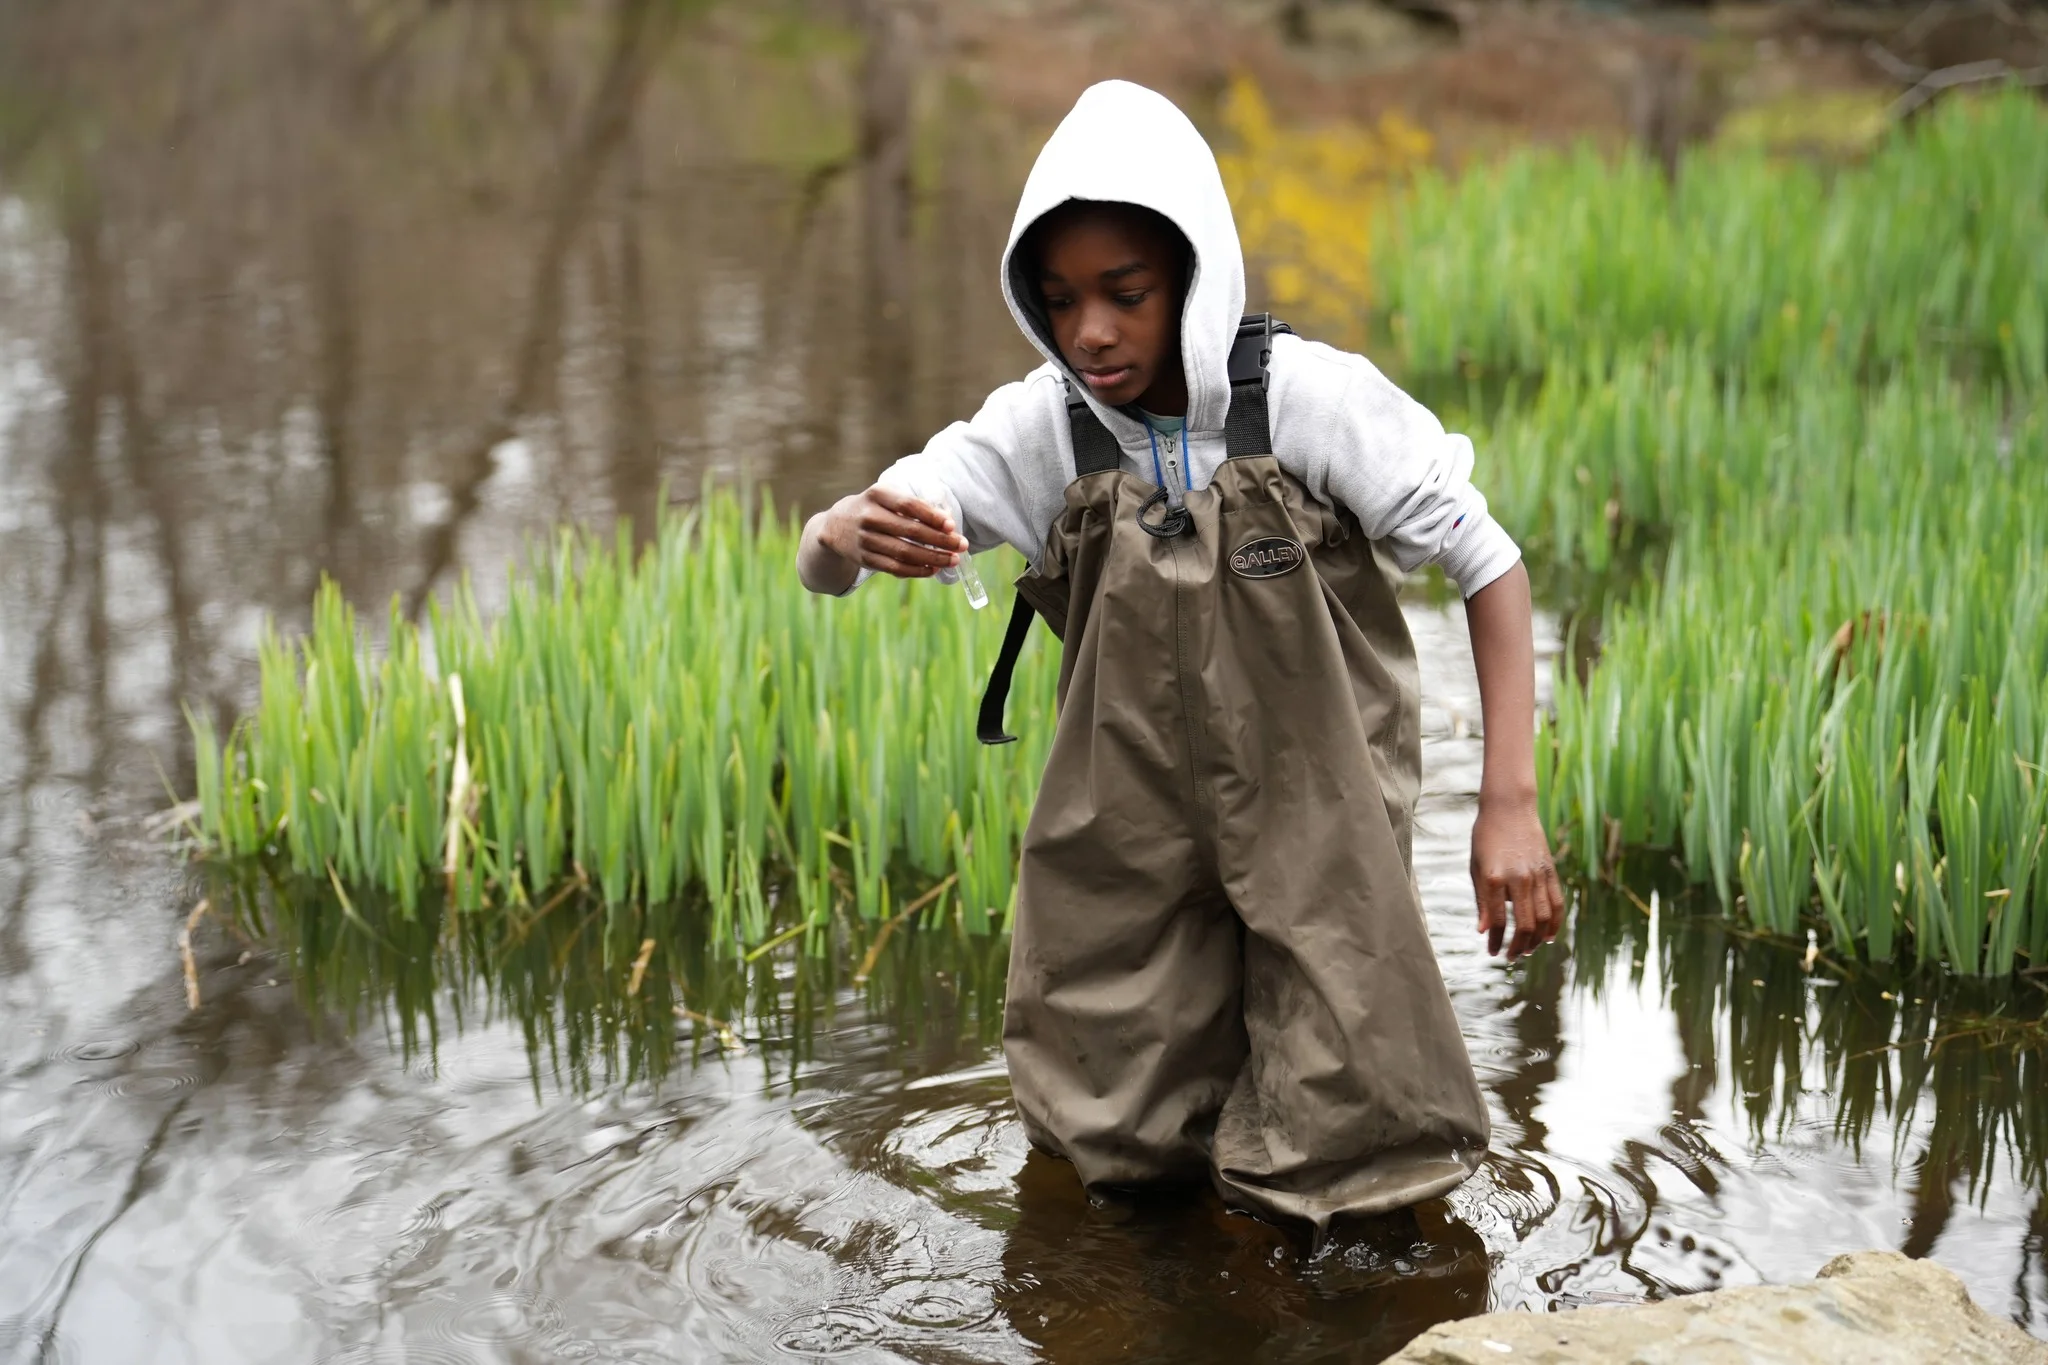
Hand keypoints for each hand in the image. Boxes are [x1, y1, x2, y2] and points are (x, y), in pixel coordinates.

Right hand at [816, 485, 966, 578]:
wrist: (835, 526)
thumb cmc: (873, 508)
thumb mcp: (886, 497)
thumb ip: (913, 507)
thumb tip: (948, 524)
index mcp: (876, 494)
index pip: (908, 505)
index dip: (931, 516)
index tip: (951, 525)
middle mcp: (868, 516)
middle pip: (910, 531)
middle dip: (940, 540)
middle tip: (961, 545)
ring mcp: (865, 539)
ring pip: (904, 552)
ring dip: (933, 557)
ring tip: (953, 559)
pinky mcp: (865, 559)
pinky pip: (895, 567)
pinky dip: (917, 570)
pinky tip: (934, 569)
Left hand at [1470, 796, 1563, 961]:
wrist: (1509, 808)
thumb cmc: (1486, 838)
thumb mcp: (1475, 867)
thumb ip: (1482, 900)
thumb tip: (1483, 931)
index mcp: (1493, 877)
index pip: (1497, 920)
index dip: (1495, 941)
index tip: (1492, 952)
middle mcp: (1518, 878)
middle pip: (1524, 924)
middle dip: (1518, 946)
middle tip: (1511, 956)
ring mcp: (1537, 874)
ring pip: (1544, 918)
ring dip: (1537, 940)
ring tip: (1528, 950)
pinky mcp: (1550, 871)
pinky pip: (1557, 903)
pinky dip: (1555, 923)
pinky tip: (1549, 937)